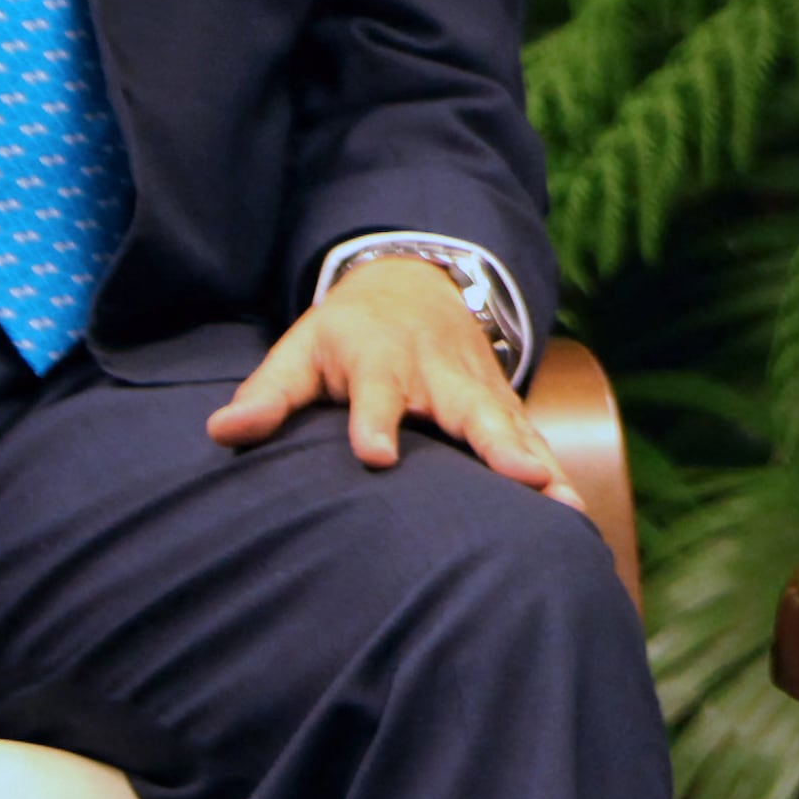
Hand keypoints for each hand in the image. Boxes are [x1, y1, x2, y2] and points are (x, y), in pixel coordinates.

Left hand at [207, 255, 582, 503]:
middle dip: (498, 445)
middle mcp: (439, 373)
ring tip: (568, 508)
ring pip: (514, 427)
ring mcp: (478, 389)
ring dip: (542, 465)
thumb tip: (222, 433)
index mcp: (382, 359)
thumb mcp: (302, 348)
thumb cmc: (349, 332)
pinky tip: (577, 514)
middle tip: (524, 478)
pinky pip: (531, 439)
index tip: (376, 457)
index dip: (376, 421)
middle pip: (471, 410)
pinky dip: (557, 472)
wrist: (417, 283)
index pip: (378, 391)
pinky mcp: (502, 404)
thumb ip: (268, 394)